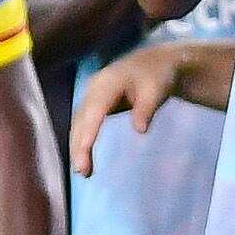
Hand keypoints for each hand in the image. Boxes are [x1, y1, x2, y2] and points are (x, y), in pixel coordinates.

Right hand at [68, 43, 188, 174]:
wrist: (156, 63)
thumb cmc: (158, 76)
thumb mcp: (156, 90)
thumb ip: (146, 109)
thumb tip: (140, 130)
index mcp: (107, 82)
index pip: (94, 110)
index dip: (88, 131)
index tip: (84, 150)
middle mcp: (93, 88)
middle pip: (81, 119)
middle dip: (78, 145)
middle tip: (82, 171)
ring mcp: (91, 95)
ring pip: (78, 123)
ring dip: (77, 146)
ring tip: (82, 171)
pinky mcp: (93, 104)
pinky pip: (83, 124)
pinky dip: (81, 140)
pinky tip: (83, 158)